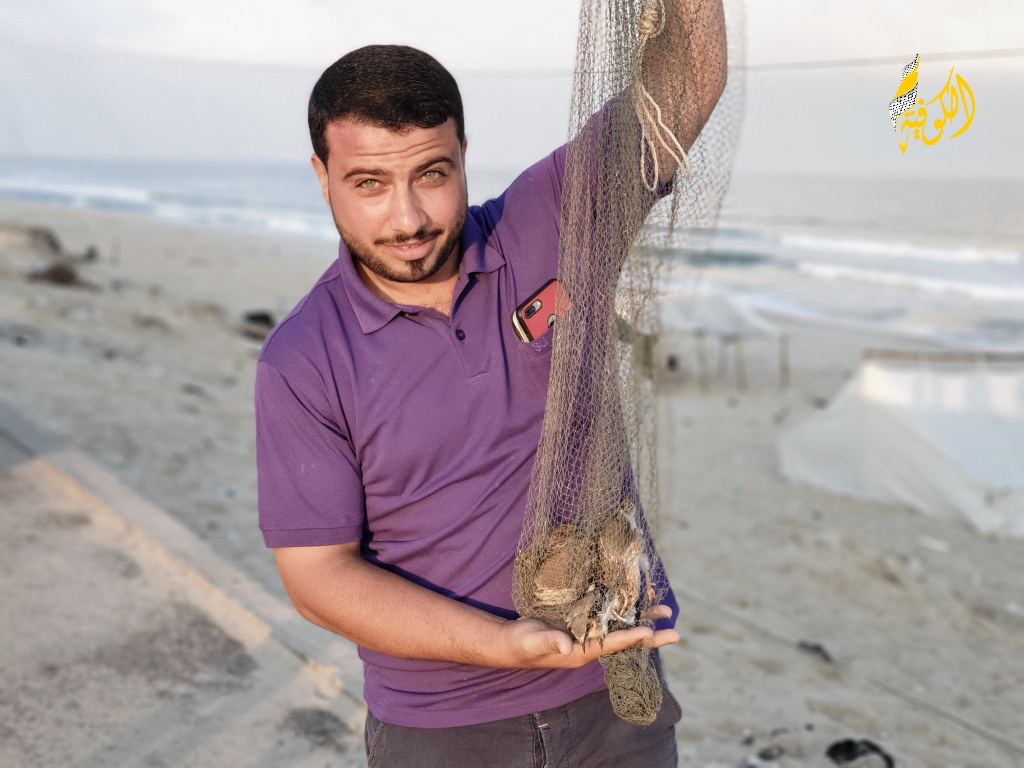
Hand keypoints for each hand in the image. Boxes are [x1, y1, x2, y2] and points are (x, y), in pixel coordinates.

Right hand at [499, 604, 678, 668]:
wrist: (512, 641)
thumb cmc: (522, 644)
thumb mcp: (534, 642)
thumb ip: (549, 642)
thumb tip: (565, 645)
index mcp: (580, 652)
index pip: (611, 646)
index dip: (630, 639)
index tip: (650, 633)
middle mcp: (590, 644)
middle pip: (625, 640)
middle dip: (650, 635)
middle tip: (675, 631)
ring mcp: (588, 633)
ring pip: (621, 626)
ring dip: (643, 619)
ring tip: (665, 611)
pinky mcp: (582, 622)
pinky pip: (608, 616)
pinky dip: (624, 609)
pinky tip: (635, 600)